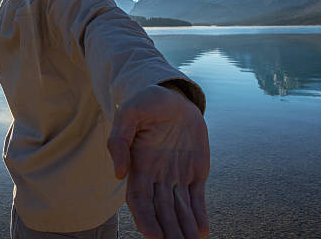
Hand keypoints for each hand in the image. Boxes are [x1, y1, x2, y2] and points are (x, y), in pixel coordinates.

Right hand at [107, 85, 209, 238]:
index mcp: (138, 166)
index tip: (154, 236)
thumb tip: (117, 173)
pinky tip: (202, 231)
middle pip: (161, 211)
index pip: (139, 200)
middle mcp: (156, 176)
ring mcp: (177, 176)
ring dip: (184, 229)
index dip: (145, 218)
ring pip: (180, 209)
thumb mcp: (129, 114)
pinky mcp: (195, 171)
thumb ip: (118, 141)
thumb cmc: (145, 103)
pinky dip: (199, 215)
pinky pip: (197, 197)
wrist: (172, 96)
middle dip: (168, 231)